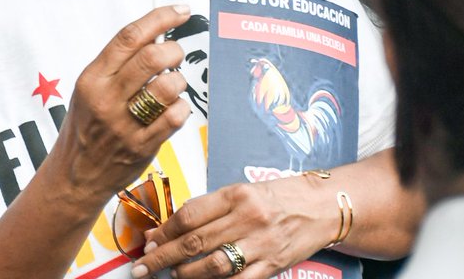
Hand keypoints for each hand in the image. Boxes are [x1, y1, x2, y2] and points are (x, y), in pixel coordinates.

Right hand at [43, 4, 191, 210]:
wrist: (74, 174)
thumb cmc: (87, 126)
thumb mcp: (90, 88)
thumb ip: (118, 64)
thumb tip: (156, 35)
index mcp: (92, 77)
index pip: (129, 36)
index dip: (160, 18)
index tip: (180, 11)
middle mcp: (106, 98)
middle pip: (152, 57)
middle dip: (174, 50)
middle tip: (174, 55)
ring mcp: (124, 123)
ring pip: (169, 86)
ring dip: (179, 81)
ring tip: (171, 87)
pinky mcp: (141, 146)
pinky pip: (176, 116)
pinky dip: (181, 108)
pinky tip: (171, 110)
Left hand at [131, 175, 334, 277]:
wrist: (319, 207)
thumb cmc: (276, 197)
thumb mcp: (241, 192)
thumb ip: (211, 209)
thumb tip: (174, 228)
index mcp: (235, 195)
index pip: (190, 214)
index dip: (165, 230)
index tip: (150, 239)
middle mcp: (247, 218)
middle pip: (195, 241)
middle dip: (164, 256)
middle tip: (143, 266)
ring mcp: (260, 245)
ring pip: (213, 265)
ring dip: (185, 273)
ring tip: (170, 275)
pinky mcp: (272, 266)